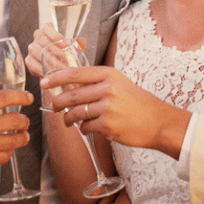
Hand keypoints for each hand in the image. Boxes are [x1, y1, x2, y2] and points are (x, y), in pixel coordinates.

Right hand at [0, 90, 31, 178]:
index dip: (21, 96)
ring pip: (15, 141)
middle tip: (24, 122)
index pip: (4, 97)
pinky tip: (5, 149)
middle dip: (25, 121)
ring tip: (21, 136)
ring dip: (22, 138)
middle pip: (15, 121)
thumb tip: (1, 106)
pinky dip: (8, 152)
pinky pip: (5, 156)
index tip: (29, 98)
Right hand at [25, 24, 84, 77]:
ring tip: (63, 70)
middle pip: (45, 44)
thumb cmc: (63, 50)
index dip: (57, 37)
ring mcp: (31, 49)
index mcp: (46, 29)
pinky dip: (44, 71)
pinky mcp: (28, 61)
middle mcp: (37, 37)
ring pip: (40, 55)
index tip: (66, 45)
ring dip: (52, 63)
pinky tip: (53, 75)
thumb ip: (77, 43)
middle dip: (57, 53)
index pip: (49, 29)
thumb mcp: (71, 46)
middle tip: (68, 62)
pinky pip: (35, 66)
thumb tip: (82, 42)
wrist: (53, 62)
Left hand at [40, 66, 189, 157]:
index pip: (75, 73)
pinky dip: (84, 129)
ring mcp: (108, 107)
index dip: (56, 78)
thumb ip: (98, 83)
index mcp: (109, 74)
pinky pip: (85, 127)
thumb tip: (70, 86)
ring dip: (68, 119)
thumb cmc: (138, 103)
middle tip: (54, 106)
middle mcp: (108, 88)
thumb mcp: (120, 84)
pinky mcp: (108, 125)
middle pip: (71, 95)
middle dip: (58, 102)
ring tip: (68, 121)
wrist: (159, 122)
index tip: (44, 82)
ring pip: (75, 113)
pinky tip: (89, 129)